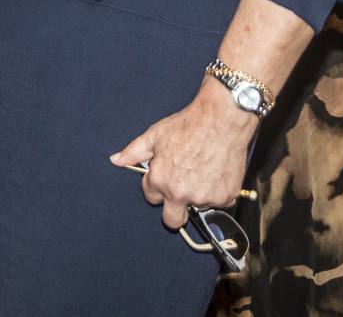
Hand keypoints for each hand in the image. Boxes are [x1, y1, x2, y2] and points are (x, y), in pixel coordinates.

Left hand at [110, 79, 256, 229]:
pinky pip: (219, 202)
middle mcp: (181, 193)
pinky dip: (217, 191)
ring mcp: (204, 198)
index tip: (164, 176)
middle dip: (173, 211)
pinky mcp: (225, 197)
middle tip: (180, 193)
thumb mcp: (155, 135)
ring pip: (198, 206)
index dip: (156, 186)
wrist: (221, 121)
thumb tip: (116, 160)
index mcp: (160, 180)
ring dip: (197, 195)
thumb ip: (133, 152)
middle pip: (172, 220)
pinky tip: (216, 171)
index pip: (151, 197)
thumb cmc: (188, 126)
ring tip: (201, 169)